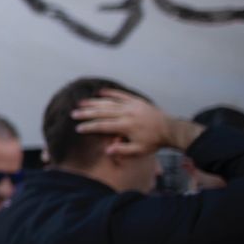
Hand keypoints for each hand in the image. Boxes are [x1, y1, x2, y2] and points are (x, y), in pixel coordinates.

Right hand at [72, 90, 197, 157]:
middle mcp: (126, 113)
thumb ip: (123, 151)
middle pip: (102, 112)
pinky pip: (121, 94)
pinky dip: (110, 92)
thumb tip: (107, 150)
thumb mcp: (139, 151)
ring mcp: (131, 105)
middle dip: (86, 113)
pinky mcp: (136, 100)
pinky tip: (100, 92)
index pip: (103, 126)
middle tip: (73, 113)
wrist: (170, 129)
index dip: (89, 127)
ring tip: (81, 102)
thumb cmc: (154, 142)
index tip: (78, 128)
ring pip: (108, 102)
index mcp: (126, 126)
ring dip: (94, 102)